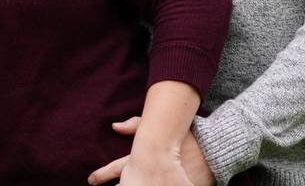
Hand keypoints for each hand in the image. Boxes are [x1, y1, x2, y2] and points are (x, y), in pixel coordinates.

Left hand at [88, 116, 215, 185]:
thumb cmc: (188, 137)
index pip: (118, 168)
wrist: (214, 150)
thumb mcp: (163, 129)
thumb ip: (137, 125)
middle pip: (128, 184)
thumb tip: (114, 125)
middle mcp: (152, 175)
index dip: (103, 174)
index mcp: (146, 158)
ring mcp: (164, 184)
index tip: (90, 179)